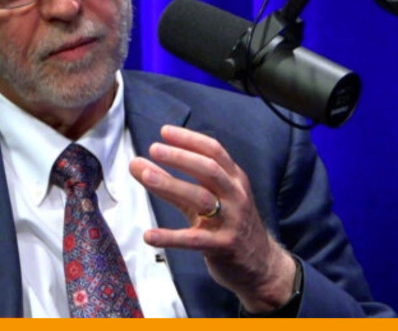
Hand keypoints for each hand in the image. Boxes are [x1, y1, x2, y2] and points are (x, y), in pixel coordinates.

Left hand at [130, 125, 296, 312]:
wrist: (261, 265)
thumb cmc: (229, 225)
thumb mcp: (206, 200)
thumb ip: (172, 182)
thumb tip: (136, 164)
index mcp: (234, 179)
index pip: (214, 151)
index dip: (189, 140)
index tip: (165, 132)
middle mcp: (236, 196)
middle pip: (209, 169)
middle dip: (181, 156)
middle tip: (154, 148)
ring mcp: (232, 221)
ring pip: (201, 198)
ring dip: (171, 184)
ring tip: (145, 175)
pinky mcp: (224, 246)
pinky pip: (194, 240)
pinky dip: (170, 237)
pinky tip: (149, 235)